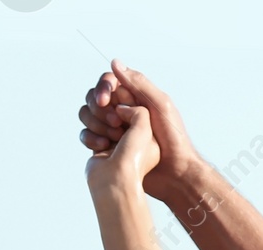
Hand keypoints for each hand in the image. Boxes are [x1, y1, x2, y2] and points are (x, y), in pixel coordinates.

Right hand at [78, 59, 201, 197]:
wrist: (175, 173)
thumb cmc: (174, 139)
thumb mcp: (161, 105)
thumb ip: (139, 84)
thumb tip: (114, 63)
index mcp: (135, 97)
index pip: (109, 82)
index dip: (103, 88)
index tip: (105, 101)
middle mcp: (122, 110)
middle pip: (94, 97)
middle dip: (99, 108)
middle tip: (116, 124)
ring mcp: (113, 128)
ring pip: (87, 115)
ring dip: (95, 122)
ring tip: (115, 137)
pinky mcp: (107, 145)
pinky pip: (87, 135)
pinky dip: (90, 138)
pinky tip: (104, 146)